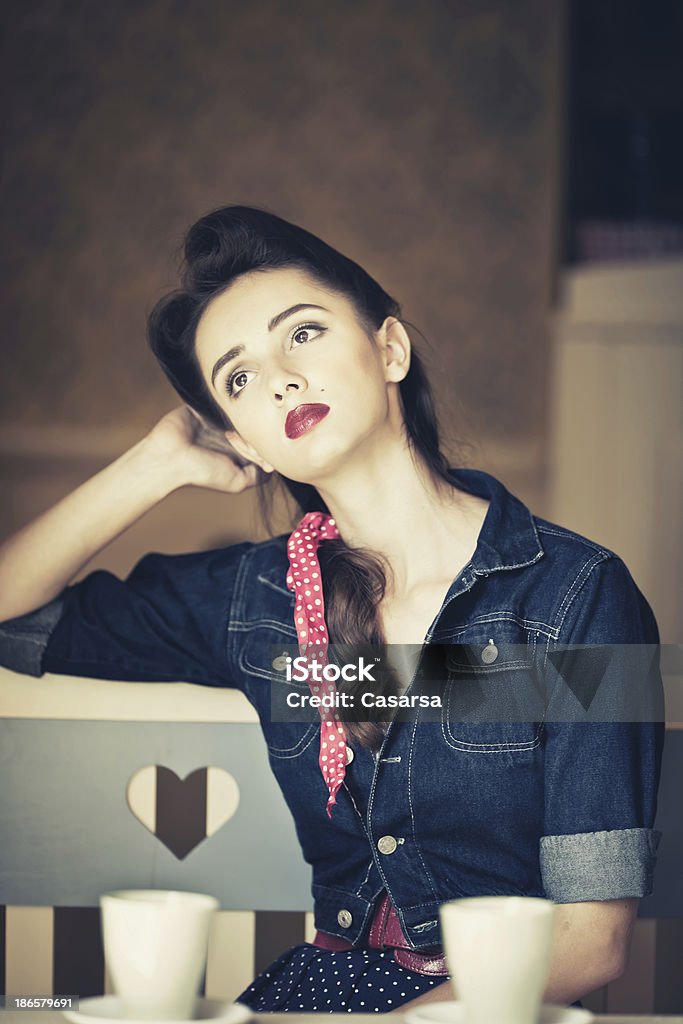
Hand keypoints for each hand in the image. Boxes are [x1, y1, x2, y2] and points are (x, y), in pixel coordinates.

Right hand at [142, 406, 262, 493]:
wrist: (169, 458)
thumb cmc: (202, 472)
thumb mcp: (236, 482)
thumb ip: (257, 476)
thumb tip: (274, 466)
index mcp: (237, 451)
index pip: (260, 440)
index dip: (261, 442)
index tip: (253, 446)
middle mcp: (229, 434)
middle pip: (252, 424)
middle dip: (250, 428)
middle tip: (233, 437)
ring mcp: (217, 420)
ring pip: (238, 411)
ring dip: (238, 413)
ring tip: (226, 427)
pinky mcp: (204, 407)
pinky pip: (219, 398)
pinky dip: (223, 401)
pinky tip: (224, 407)